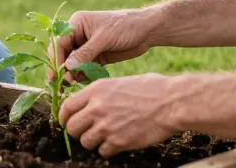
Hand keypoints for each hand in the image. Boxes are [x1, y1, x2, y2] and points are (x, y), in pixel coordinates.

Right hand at [49, 9, 152, 81]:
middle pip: (64, 54)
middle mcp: (78, 35)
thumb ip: (85, 53)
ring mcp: (87, 47)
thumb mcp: (104, 38)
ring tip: (74, 85)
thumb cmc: (125, 27)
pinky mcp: (96, 57)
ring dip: (73, 74)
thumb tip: (67, 67)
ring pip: (73, 63)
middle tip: (63, 84)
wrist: (146, 31)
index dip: (56, 59)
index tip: (56, 75)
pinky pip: (84, 68)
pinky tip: (85, 83)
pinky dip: (84, 76)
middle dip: (63, 68)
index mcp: (76, 24)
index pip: (59, 42)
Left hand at [59, 74, 174, 157]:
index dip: (64, 117)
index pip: (66, 107)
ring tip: (106, 136)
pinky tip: (118, 142)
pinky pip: (102, 152)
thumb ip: (100, 94)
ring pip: (85, 142)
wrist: (171, 103)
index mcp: (96, 90)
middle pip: (71, 127)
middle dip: (77, 132)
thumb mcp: (119, 83)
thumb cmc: (151, 89)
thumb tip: (87, 104)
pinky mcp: (119, 142)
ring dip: (93, 142)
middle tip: (87, 132)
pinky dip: (108, 150)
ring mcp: (107, 126)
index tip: (67, 121)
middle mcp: (97, 108)